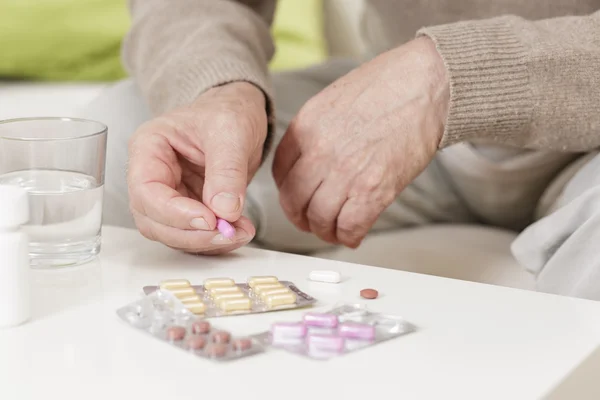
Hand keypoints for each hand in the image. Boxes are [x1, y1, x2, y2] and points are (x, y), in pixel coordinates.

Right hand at [127, 82, 267, 253]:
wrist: (239, 115)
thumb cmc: (227, 111)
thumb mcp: (231, 131)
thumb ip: (227, 170)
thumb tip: (224, 210)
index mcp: (148, 148)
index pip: (146, 191)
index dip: (175, 213)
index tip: (210, 220)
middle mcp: (152, 175)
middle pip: (153, 220)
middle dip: (191, 234)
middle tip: (228, 234)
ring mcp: (169, 194)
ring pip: (172, 233)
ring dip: (205, 242)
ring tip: (239, 232)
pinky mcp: (189, 208)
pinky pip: (194, 234)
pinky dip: (214, 240)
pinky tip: (238, 232)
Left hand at [272, 37, 448, 247]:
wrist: (425, 85)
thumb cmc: (386, 87)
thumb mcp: (333, 101)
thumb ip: (315, 132)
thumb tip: (308, 161)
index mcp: (306, 127)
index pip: (280, 173)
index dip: (287, 192)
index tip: (297, 199)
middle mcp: (320, 152)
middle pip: (294, 201)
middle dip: (301, 218)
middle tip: (311, 222)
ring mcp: (346, 173)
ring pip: (319, 219)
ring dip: (324, 231)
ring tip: (334, 231)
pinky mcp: (374, 190)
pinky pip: (349, 227)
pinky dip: (349, 237)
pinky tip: (353, 235)